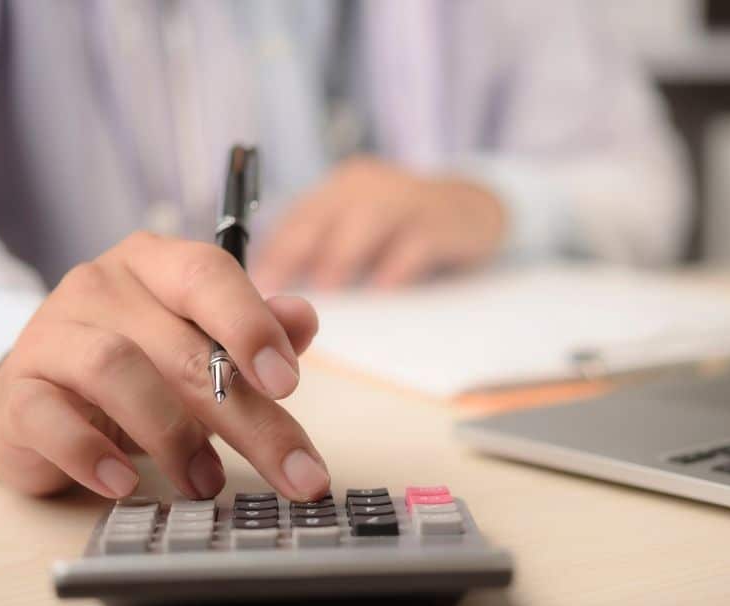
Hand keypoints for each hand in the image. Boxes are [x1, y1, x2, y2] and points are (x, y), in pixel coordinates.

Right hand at [0, 232, 330, 500]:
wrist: (37, 397)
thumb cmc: (138, 368)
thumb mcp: (202, 346)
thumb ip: (255, 333)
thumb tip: (302, 318)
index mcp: (157, 263)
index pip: (208, 274)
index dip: (252, 326)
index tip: (288, 383)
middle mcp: (102, 285)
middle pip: (183, 346)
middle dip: (245, 417)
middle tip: (291, 471)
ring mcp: (52, 333)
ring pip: (117, 370)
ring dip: (173, 436)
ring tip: (204, 481)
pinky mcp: (17, 389)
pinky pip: (50, 418)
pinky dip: (91, 454)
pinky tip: (123, 483)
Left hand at [253, 156, 506, 290]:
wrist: (475, 212)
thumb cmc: (404, 232)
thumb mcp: (361, 233)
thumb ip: (326, 252)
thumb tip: (281, 296)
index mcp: (340, 189)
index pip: (296, 216)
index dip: (272, 251)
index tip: (254, 285)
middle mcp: (366, 185)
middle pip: (322, 214)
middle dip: (295, 252)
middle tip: (275, 290)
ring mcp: (406, 197)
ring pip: (366, 222)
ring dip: (342, 256)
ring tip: (326, 290)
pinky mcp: (442, 220)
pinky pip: (415, 241)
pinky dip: (397, 265)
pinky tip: (384, 289)